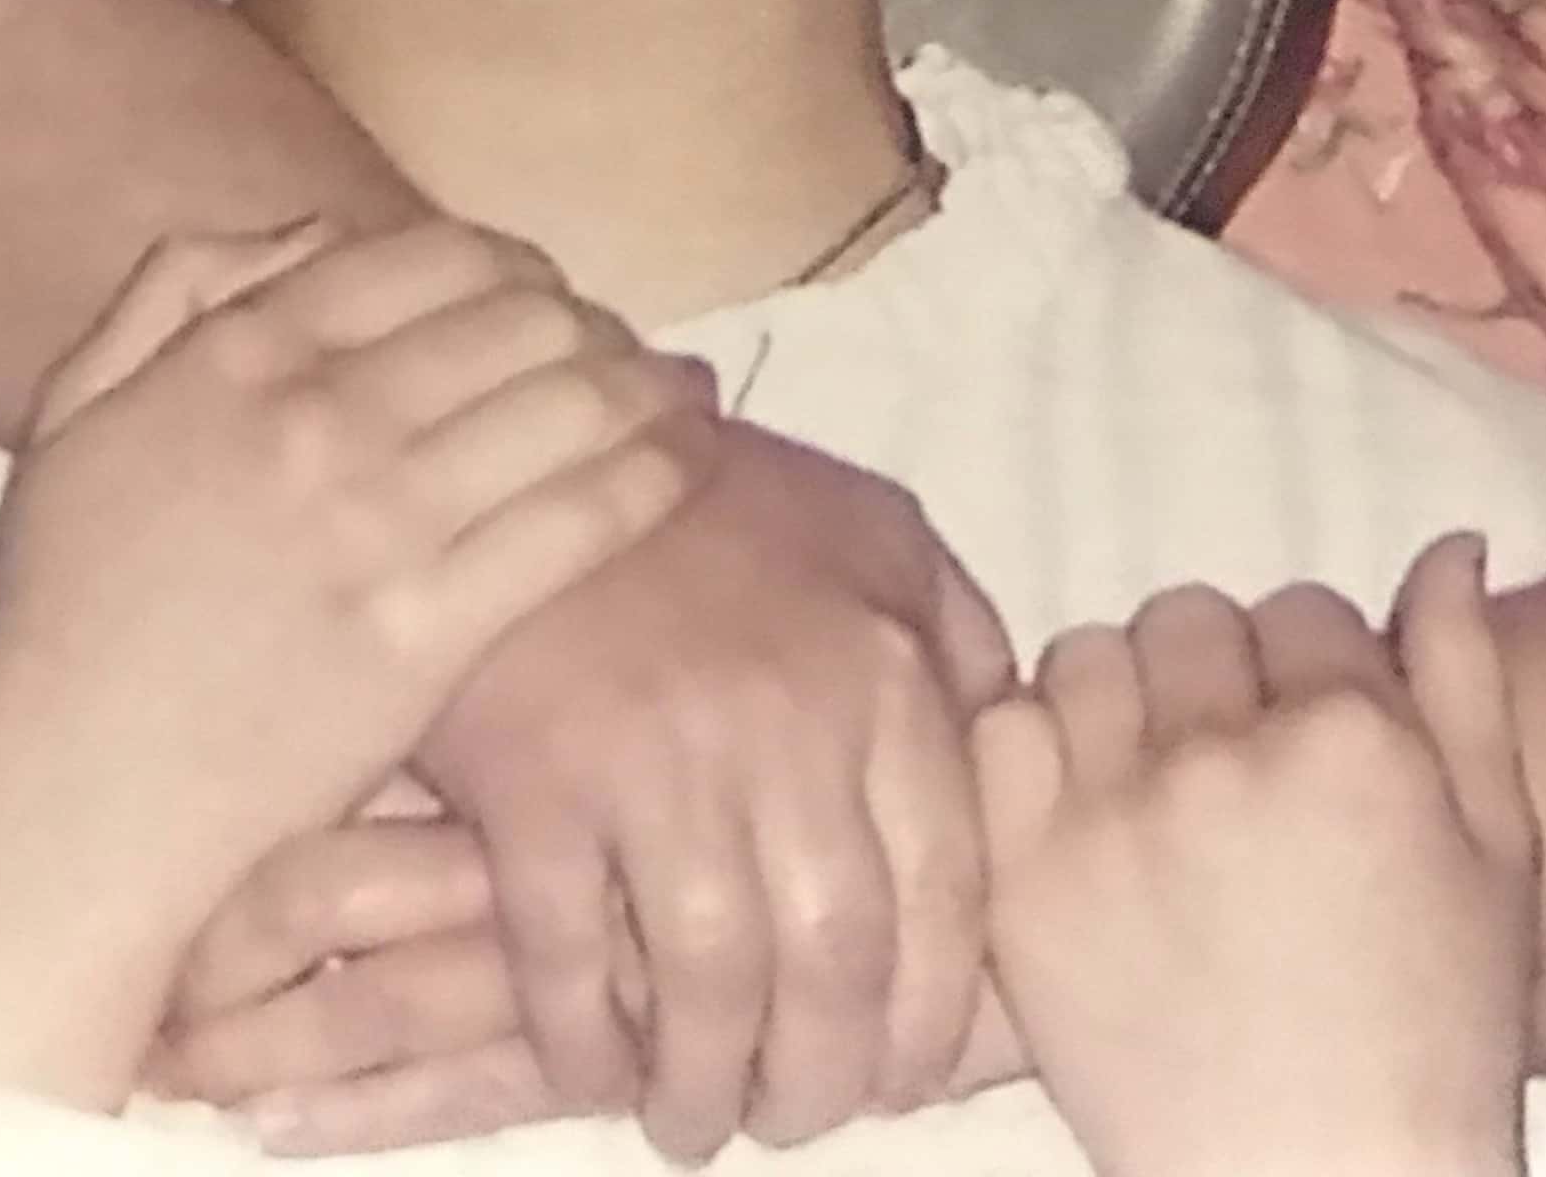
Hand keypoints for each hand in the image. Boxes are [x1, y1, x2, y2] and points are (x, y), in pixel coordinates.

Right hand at [0, 216, 703, 1102]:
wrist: (69, 807)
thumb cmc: (64, 620)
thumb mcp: (75, 415)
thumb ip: (175, 290)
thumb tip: (310, 227)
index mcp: (240, 351)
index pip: (432, 253)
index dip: (514, 261)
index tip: (547, 290)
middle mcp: (321, 414)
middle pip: (521, 318)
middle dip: (593, 321)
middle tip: (626, 348)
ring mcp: (379, 521)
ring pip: (567, 401)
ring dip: (648, 382)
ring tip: (686, 389)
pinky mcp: (428, 630)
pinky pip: (577, 519)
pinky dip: (655, 472)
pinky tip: (692, 457)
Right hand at [414, 418, 1013, 1160]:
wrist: (542, 437)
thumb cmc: (721, 503)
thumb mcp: (876, 533)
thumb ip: (954, 637)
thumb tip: (1008, 751)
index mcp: (883, 673)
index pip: (944, 894)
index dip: (930, 1016)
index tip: (905, 1078)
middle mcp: (789, 726)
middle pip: (835, 963)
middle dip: (822, 1078)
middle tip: (795, 1116)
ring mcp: (658, 757)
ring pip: (709, 986)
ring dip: (704, 1086)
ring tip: (693, 1116)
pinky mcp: (536, 783)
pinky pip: (568, 964)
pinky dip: (583, 1044)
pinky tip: (595, 1065)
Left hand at [973, 538, 1534, 1176]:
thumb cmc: (1436, 1027)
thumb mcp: (1498, 846)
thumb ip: (1465, 675)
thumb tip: (1450, 540)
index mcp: (1349, 733)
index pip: (1303, 608)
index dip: (1314, 675)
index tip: (1314, 749)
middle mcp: (1222, 752)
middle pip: (1190, 618)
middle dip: (1218, 677)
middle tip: (1236, 773)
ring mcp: (1111, 812)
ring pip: (1088, 655)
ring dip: (1122, 704)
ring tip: (1154, 790)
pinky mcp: (1026, 880)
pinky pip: (1001, 732)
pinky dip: (1032, 755)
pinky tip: (1081, 816)